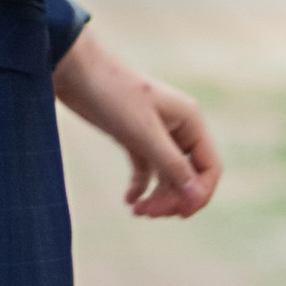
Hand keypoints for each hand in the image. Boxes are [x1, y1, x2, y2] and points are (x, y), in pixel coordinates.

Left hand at [52, 28, 222, 218]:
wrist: (76, 71)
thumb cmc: (113, 95)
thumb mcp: (143, 133)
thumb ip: (171, 165)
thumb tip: (195, 196)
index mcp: (190, 121)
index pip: (209, 167)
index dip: (199, 194)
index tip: (178, 214)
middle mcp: (179, 128)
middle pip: (189, 176)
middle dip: (172, 198)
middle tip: (147, 212)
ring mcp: (157, 133)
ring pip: (168, 176)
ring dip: (157, 196)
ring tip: (136, 210)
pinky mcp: (135, 137)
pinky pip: (147, 170)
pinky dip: (141, 187)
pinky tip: (128, 201)